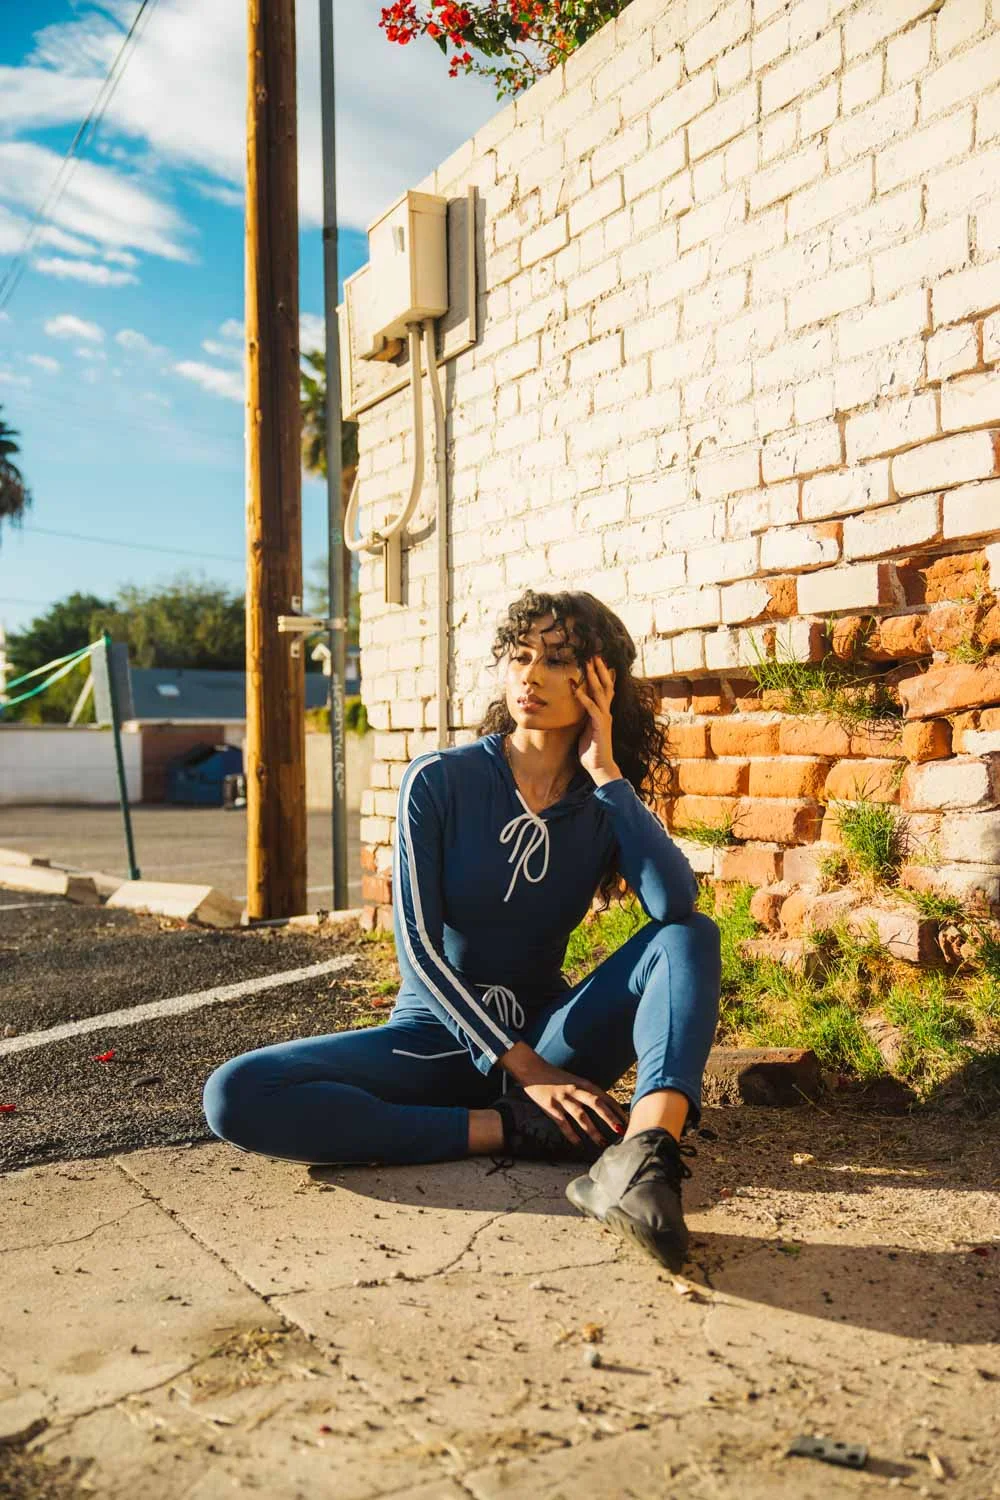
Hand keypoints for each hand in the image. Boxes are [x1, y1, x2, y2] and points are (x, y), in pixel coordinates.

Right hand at [502, 1046, 627, 1146]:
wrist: (532, 1069)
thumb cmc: (555, 1077)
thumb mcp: (575, 1080)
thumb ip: (587, 1092)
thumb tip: (604, 1106)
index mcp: (583, 1083)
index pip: (605, 1097)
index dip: (617, 1109)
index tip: (627, 1121)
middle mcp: (575, 1090)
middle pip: (596, 1104)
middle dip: (609, 1118)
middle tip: (620, 1131)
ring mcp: (562, 1099)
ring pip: (581, 1116)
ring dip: (592, 1131)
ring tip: (601, 1143)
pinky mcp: (551, 1107)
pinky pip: (563, 1124)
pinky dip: (571, 1135)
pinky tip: (578, 1144)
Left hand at [573, 655, 619, 783]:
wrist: (599, 766)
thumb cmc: (591, 750)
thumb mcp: (585, 729)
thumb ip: (584, 717)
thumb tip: (575, 707)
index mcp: (603, 712)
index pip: (604, 689)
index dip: (601, 675)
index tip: (596, 662)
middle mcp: (606, 712)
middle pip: (606, 686)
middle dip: (600, 670)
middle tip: (594, 655)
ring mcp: (605, 718)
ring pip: (601, 693)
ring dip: (594, 678)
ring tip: (589, 664)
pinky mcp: (600, 726)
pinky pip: (592, 708)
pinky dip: (584, 698)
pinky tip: (576, 689)